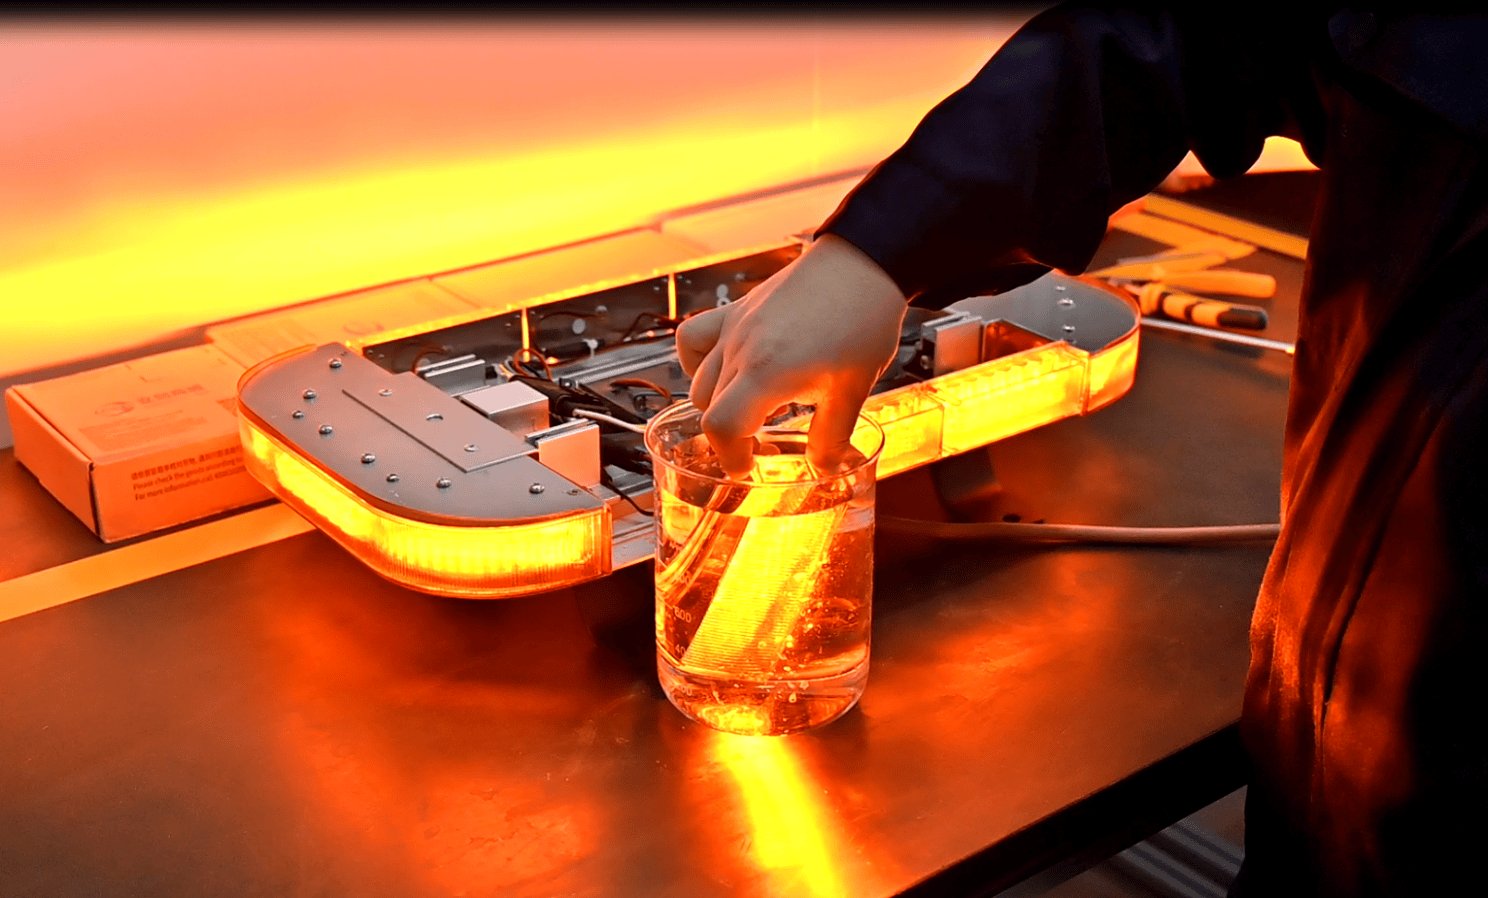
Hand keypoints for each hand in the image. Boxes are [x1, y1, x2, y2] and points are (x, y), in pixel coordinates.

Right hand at [675, 234, 907, 477]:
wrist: (865, 264)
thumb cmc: (863, 319)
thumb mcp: (852, 390)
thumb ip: (833, 437)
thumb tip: (825, 470)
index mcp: (768, 372)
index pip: (722, 427)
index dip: (731, 456)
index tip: (748, 466)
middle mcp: (741, 348)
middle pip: (708, 409)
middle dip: (730, 436)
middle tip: (760, 445)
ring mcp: (734, 326)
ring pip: (700, 379)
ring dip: (718, 404)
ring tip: (751, 409)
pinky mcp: (736, 310)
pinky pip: (694, 338)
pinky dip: (698, 361)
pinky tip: (726, 370)